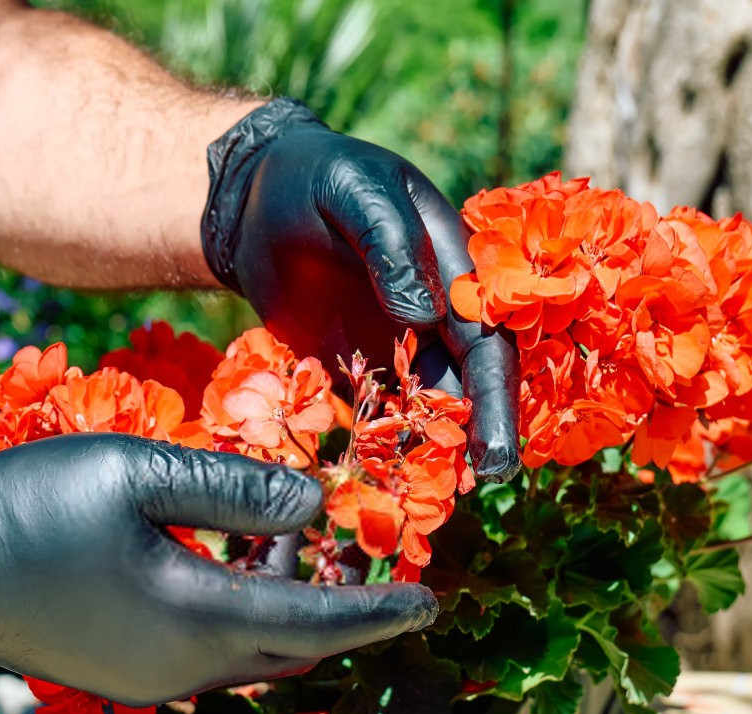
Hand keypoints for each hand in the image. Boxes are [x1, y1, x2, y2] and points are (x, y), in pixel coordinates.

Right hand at [0, 436, 438, 704]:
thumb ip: (236, 488)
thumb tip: (314, 505)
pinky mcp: (126, 676)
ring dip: (287, 605)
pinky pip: (213, 655)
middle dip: (344, 612)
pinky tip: (233, 560)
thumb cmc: (32, 505)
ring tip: (289, 534)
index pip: (318, 622)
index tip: (432, 601)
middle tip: (378, 567)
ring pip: (253, 652)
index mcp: (197, 619)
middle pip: (294, 648)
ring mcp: (152, 682)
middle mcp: (185, 668)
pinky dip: (245, 616)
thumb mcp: (139, 472)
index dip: (380, 611)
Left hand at [201, 98, 519, 481]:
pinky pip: (387, 412)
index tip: (495, 442)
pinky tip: (390, 483)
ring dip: (437, 448)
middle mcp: (441, 310)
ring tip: (434, 496)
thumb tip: (424, 316)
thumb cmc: (314, 179)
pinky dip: (391, 446)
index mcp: (457, 265)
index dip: (494, 391)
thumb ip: (390, 246)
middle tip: (483, 480)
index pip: (487, 334)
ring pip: (432, 404)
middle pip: (470, 380)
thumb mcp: (353, 193)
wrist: (256, 200)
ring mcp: (404, 341)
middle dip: (480, 432)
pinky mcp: (366, 365)